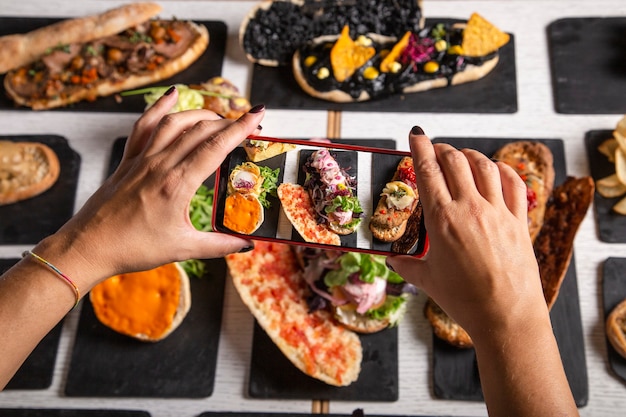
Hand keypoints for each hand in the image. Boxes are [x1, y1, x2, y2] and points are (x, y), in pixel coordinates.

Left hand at [35, 87, 264, 290]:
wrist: (89, 246)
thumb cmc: (133, 248)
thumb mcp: (182, 249)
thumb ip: (219, 245)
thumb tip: (247, 244)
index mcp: (176, 185)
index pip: (215, 147)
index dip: (240, 128)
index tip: (259, 115)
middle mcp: (160, 165)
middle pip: (199, 130)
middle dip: (228, 122)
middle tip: (249, 123)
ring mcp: (142, 159)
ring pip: (174, 122)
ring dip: (200, 114)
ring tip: (220, 117)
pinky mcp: (128, 160)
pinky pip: (144, 126)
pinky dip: (159, 106)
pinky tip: (173, 93)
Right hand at [386, 127, 546, 337]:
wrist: (505, 316)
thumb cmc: (464, 300)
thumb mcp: (427, 280)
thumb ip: (407, 265)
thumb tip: (393, 260)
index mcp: (443, 220)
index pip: (428, 171)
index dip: (420, 147)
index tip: (416, 134)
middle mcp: (470, 209)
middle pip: (455, 161)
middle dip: (442, 149)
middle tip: (435, 149)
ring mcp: (498, 212)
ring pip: (484, 166)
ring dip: (470, 154)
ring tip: (461, 155)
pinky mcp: (519, 221)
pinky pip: (514, 184)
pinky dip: (504, 170)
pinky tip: (496, 169)